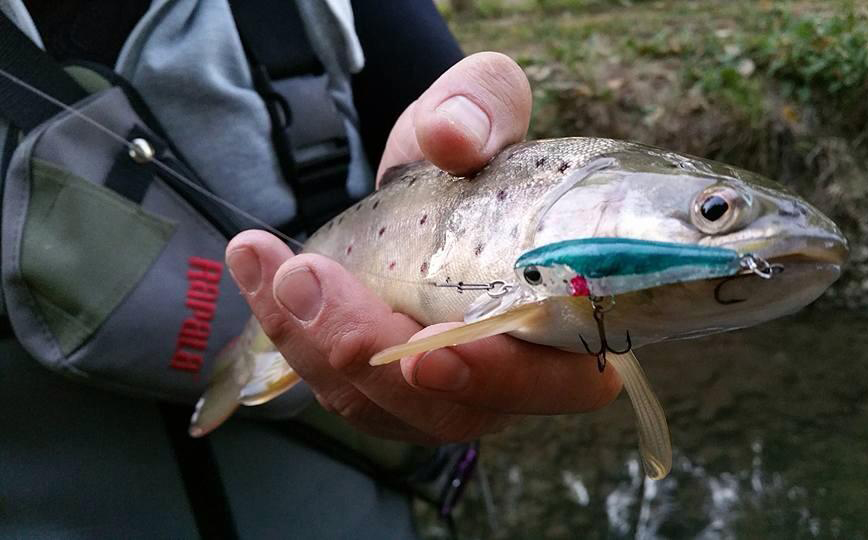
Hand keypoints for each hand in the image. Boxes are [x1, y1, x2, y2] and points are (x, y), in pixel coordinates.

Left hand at [225, 52, 621, 443]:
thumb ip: (482, 106)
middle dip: (373, 355)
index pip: (563, 382)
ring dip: (318, 345)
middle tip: (307, 283)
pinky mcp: (393, 392)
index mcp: (573, 317)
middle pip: (457, 410)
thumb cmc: (476, 149)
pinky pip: (341, 389)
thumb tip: (451, 136)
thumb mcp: (484, 105)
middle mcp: (521, 372)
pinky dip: (293, 336)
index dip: (499, 374)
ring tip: (271, 267)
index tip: (428, 344)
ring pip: (386, 409)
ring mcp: (453, 392)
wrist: (431, 174)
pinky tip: (260, 271)